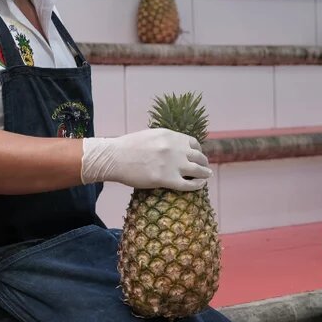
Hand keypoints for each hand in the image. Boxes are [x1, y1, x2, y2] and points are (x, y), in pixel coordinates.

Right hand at [81, 128, 211, 190]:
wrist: (115, 157)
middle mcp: (175, 148)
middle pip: (198, 156)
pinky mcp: (167, 179)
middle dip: (203, 162)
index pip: (193, 143)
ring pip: (198, 170)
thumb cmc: (127, 147)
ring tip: (206, 176)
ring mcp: (173, 164)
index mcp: (170, 136)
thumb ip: (165, 140)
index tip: (197, 156)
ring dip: (204, 173)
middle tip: (204, 167)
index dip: (197, 150)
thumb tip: (174, 147)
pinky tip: (200, 185)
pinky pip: (189, 184)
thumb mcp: (150, 135)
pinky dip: (197, 185)